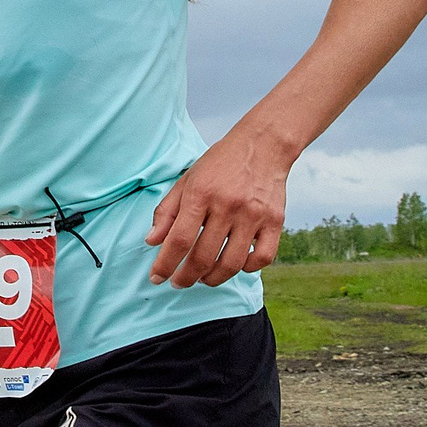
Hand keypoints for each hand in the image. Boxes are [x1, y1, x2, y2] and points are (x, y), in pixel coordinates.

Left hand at [143, 132, 287, 287]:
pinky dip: (247, 268)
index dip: (165, 264)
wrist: (263, 144)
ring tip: (203, 278)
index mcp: (201, 193)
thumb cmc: (220, 163)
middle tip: (179, 282)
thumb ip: (167, 211)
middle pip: (203, 257)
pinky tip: (236, 264)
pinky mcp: (275, 221)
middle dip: (186, 277)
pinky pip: (261, 258)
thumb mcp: (187, 180)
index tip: (157, 277)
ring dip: (213, 278)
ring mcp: (253, 215)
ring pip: (231, 264)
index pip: (179, 240)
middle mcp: (227, 205)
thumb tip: (152, 242)